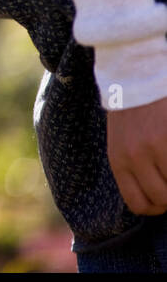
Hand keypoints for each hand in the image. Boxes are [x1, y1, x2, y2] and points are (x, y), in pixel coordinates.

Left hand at [106, 95, 166, 214]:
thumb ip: (134, 167)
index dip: (157, 207)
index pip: (138, 204)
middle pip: (162, 200)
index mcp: (118, 161)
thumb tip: (157, 197)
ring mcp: (154, 147)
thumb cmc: (134, 110)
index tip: (165, 199)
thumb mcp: (123, 140)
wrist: (137, 74)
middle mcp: (133, 157)